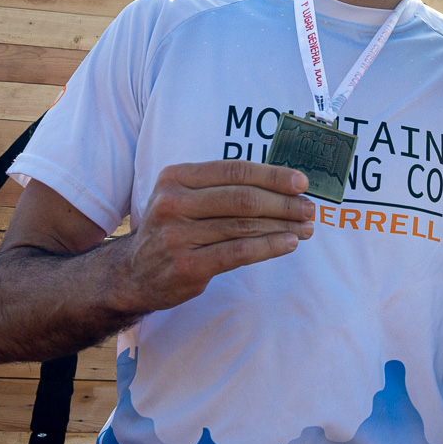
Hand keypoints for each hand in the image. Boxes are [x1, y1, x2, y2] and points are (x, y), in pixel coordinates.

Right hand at [122, 160, 314, 311]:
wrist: (133, 273)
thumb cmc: (174, 228)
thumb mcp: (185, 197)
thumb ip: (223, 187)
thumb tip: (284, 185)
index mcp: (176, 177)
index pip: (235, 170)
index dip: (273, 175)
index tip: (302, 182)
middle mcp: (173, 202)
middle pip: (243, 198)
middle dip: (284, 203)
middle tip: (309, 209)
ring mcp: (177, 235)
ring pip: (244, 225)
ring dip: (283, 226)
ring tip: (306, 228)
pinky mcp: (186, 265)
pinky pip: (238, 252)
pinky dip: (269, 246)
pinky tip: (289, 243)